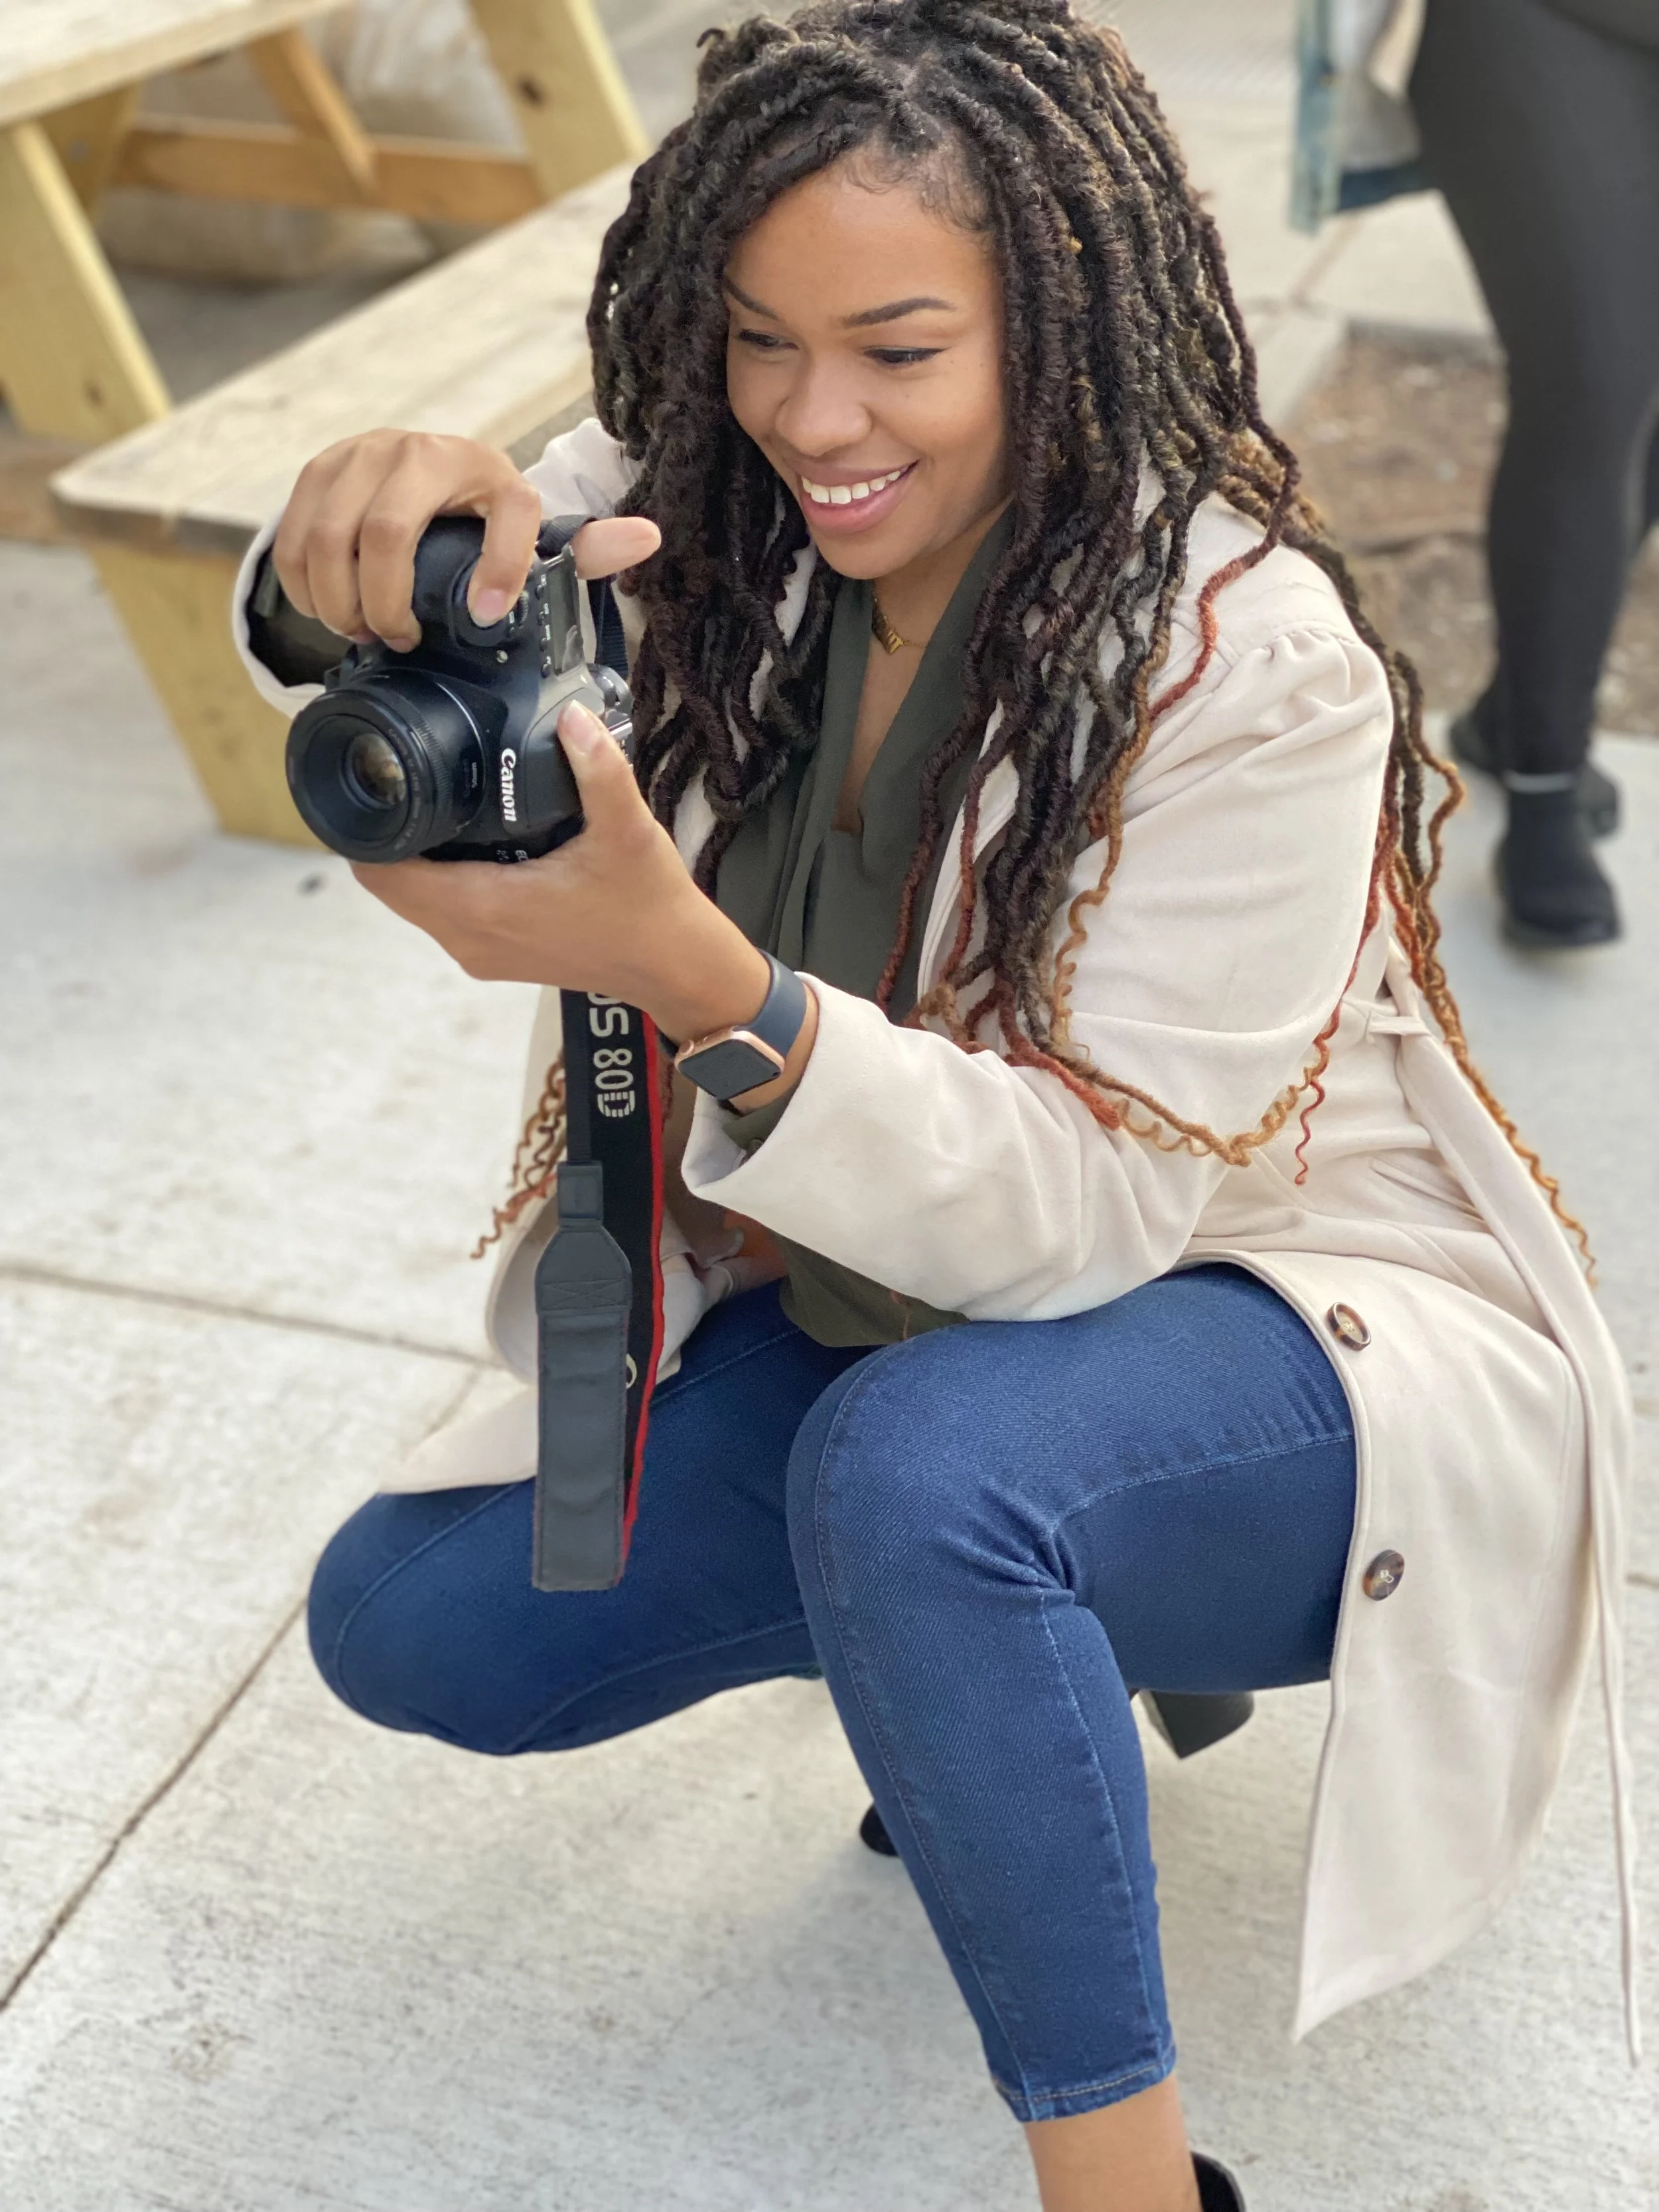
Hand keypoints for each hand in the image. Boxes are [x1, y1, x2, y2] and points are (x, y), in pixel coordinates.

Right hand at [272, 427, 660, 648]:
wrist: (420, 473)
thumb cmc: (483, 518)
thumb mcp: (535, 533)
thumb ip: (583, 548)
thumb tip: (647, 536)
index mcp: (491, 470)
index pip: (510, 514)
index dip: (500, 572)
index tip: (486, 618)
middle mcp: (425, 450)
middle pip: (386, 535)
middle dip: (386, 605)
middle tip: (398, 640)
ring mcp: (363, 452)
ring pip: (329, 539)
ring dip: (341, 602)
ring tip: (363, 631)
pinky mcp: (319, 467)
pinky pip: (294, 537)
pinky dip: (305, 587)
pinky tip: (329, 608)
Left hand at [352, 702, 786, 1047]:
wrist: (676, 970)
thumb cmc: (649, 908)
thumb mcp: (626, 830)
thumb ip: (597, 769)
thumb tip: (571, 715)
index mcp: (484, 906)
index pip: (382, 874)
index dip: (365, 831)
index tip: (375, 783)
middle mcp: (470, 938)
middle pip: (389, 887)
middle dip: (388, 837)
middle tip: (403, 780)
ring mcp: (480, 954)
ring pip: (414, 903)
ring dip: (413, 861)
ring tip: (433, 806)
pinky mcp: (496, 957)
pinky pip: (443, 914)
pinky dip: (441, 882)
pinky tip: (470, 844)